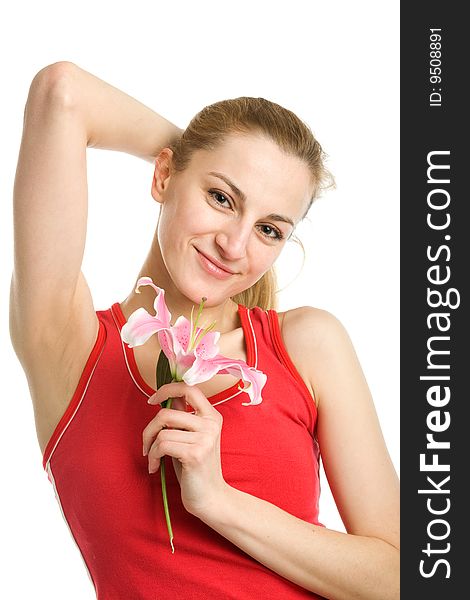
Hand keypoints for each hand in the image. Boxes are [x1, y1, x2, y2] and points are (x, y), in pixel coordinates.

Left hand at [143, 381, 227, 517]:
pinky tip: (156, 466)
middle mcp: (211, 423)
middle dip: (149, 429)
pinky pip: (162, 446)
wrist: (210, 497)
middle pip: (166, 412)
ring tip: (154, 458)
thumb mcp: (190, 437)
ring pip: (162, 431)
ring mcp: (205, 438)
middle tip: (147, 444)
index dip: (167, 389)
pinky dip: (154, 456)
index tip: (153, 400)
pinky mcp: (195, 453)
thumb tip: (167, 397)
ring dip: (151, 447)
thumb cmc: (195, 467)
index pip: (189, 388)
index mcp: (212, 416)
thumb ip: (182, 416)